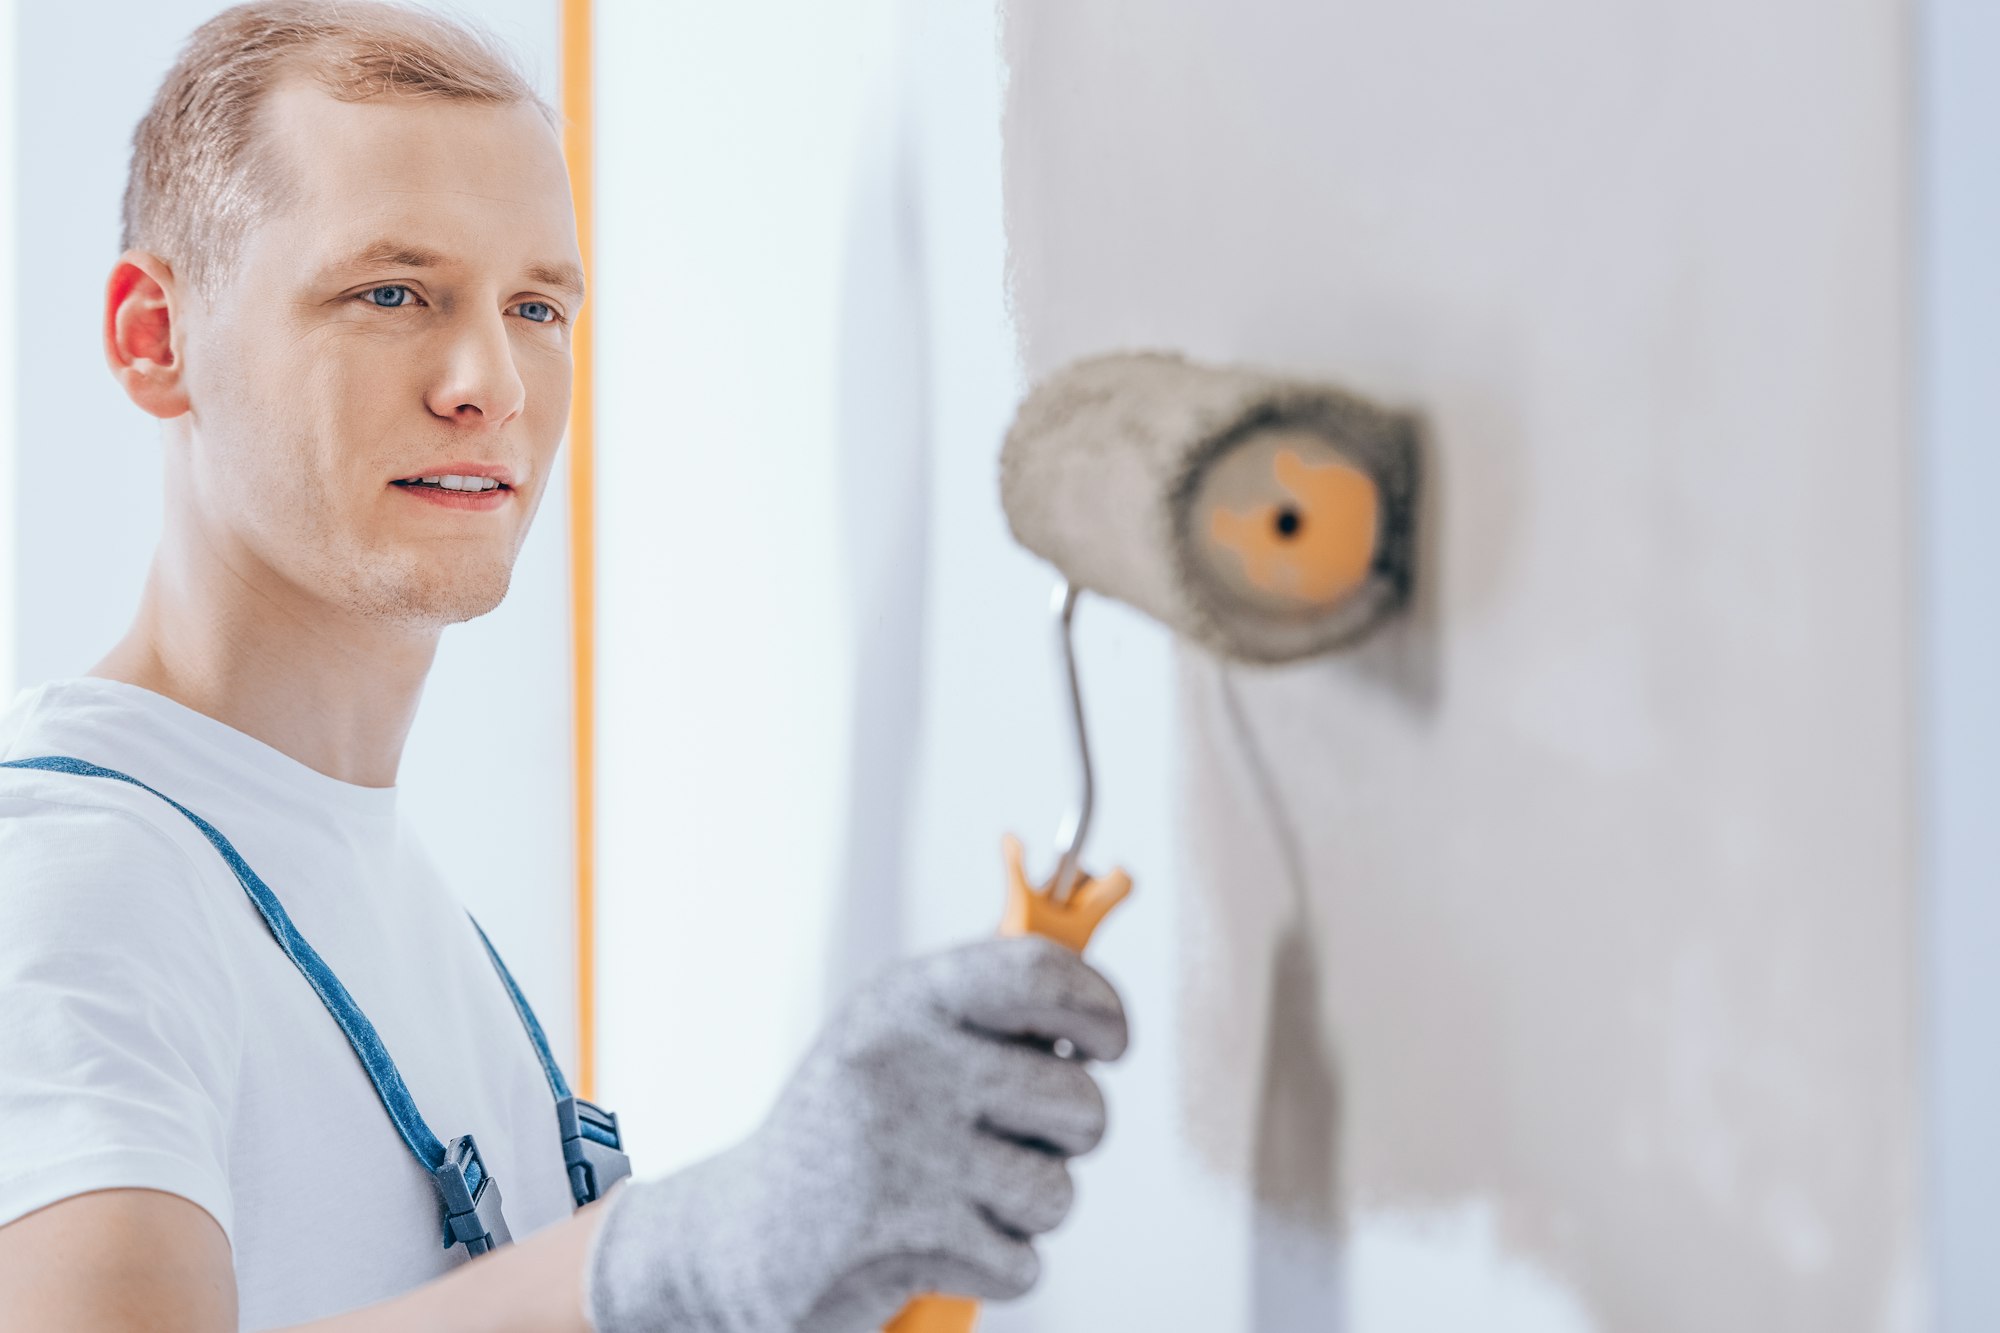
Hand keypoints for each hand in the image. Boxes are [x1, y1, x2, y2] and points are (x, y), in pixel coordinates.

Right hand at [584, 934, 1128, 1332]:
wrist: (738, 1239)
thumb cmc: (846, 1129)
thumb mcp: (894, 1037)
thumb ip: (987, 1009)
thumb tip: (1095, 993)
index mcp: (905, 1000)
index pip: (1039, 973)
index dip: (1099, 1008)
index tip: (1106, 1042)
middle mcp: (903, 1064)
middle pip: (1078, 1100)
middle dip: (1070, 1135)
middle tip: (1021, 1137)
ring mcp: (903, 1153)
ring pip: (1056, 1192)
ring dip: (1024, 1208)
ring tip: (961, 1193)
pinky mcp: (905, 1240)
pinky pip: (1021, 1262)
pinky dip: (992, 1265)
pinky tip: (937, 1244)